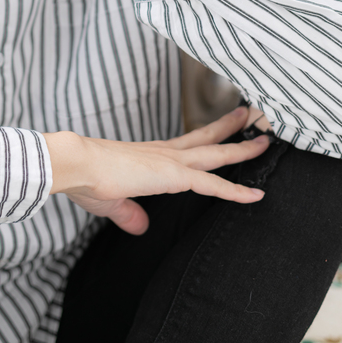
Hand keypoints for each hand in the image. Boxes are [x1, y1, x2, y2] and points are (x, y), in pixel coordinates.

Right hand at [43, 107, 268, 235]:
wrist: (77, 164)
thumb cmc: (86, 178)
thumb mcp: (111, 200)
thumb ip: (129, 212)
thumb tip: (139, 226)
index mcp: (150, 157)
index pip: (186, 145)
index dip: (205, 138)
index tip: (219, 129)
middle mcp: (164, 153)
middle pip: (206, 138)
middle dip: (229, 128)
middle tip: (249, 116)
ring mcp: (170, 161)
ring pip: (216, 154)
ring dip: (242, 148)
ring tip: (264, 140)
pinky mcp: (172, 175)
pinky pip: (212, 184)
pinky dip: (235, 190)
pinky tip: (255, 195)